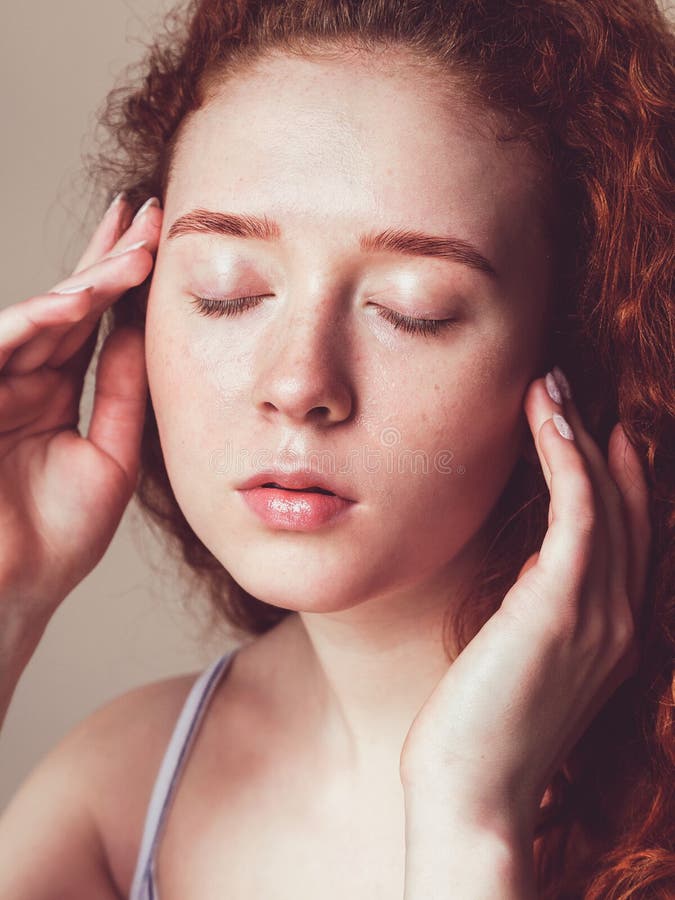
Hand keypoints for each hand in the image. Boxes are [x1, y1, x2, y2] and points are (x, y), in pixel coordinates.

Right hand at [0, 194, 161, 665]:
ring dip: (85, 282)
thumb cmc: (54, 536)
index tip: (155, 239)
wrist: (11, 590)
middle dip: (106, 258)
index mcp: (52, 391)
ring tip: (132, 252)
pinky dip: (36, 321)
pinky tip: (77, 300)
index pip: (90, 323)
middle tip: (147, 214)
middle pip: (67, 304)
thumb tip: (142, 330)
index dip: (120, 280)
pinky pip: (0, 346)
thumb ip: (121, 390)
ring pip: (37, 316)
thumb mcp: (109, 453)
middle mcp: (21, 378)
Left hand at [399, 368, 651, 842]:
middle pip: (623, 508)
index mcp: (610, 631)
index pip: (627, 537)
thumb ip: (538, 613)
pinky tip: (548, 418)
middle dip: (600, 442)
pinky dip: (568, 457)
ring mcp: (599, 614)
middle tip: (571, 388)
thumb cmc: (480, 728)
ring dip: (578, 432)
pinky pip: (578, 513)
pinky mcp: (560, 609)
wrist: (472, 794)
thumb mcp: (518, 659)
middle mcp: (619, 618)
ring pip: (603, 499)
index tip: (597, 430)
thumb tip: (531, 568)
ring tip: (552, 383)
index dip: (620, 478)